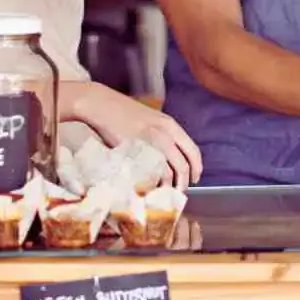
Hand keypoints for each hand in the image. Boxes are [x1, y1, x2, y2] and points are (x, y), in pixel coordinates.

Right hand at [72, 82, 202, 185]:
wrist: (102, 105)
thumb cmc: (126, 112)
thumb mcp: (152, 121)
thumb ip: (163, 136)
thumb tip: (171, 158)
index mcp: (170, 125)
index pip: (193, 150)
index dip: (197, 168)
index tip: (195, 179)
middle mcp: (164, 134)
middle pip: (183, 165)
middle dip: (183, 183)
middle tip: (179, 193)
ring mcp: (149, 143)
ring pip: (167, 172)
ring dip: (168, 187)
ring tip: (164, 194)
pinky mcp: (133, 152)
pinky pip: (147, 173)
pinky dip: (150, 184)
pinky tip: (147, 188)